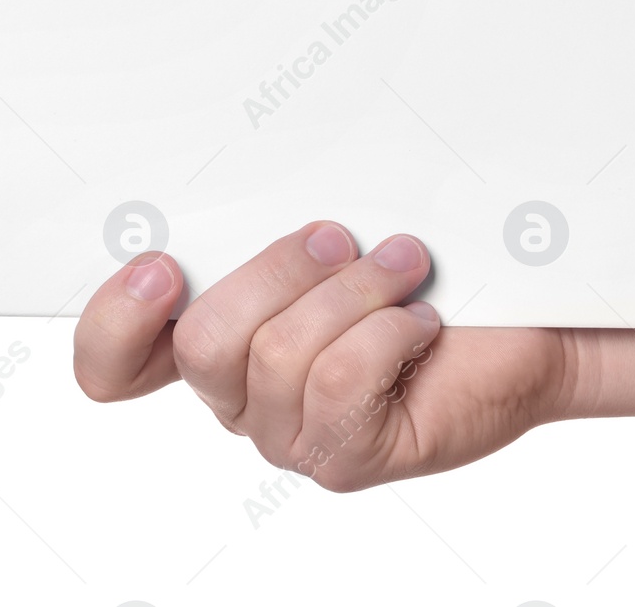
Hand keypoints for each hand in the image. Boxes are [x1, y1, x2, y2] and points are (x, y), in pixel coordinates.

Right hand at [73, 220, 580, 490]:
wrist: (522, 324)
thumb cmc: (423, 267)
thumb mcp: (334, 228)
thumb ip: (267, 217)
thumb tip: (237, 176)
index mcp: (213, 336)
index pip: (112, 364)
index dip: (114, 323)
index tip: (160, 265)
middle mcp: (238, 396)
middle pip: (204, 342)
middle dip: (278, 270)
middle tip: (337, 237)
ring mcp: (289, 436)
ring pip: (281, 354)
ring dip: (354, 290)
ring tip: (405, 267)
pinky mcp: (347, 458)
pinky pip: (341, 382)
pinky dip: (388, 331)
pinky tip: (421, 323)